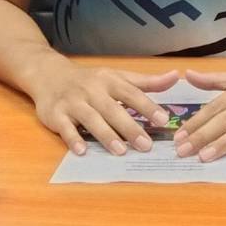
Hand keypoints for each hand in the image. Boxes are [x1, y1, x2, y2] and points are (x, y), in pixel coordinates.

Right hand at [28, 61, 179, 155]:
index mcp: (110, 81)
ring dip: (105, 135)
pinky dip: (73, 139)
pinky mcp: (56, 114)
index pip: (131, 93)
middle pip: (113, 109)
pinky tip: (82, 151)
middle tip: (146, 145)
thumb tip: (176, 77)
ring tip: (121, 151)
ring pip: (91, 119)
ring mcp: (73, 102)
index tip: (163, 120)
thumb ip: (147, 82)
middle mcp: (92, 90)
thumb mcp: (118, 77)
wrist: (49, 74)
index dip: (147, 106)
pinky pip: (65, 127)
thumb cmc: (91, 80)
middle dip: (129, 127)